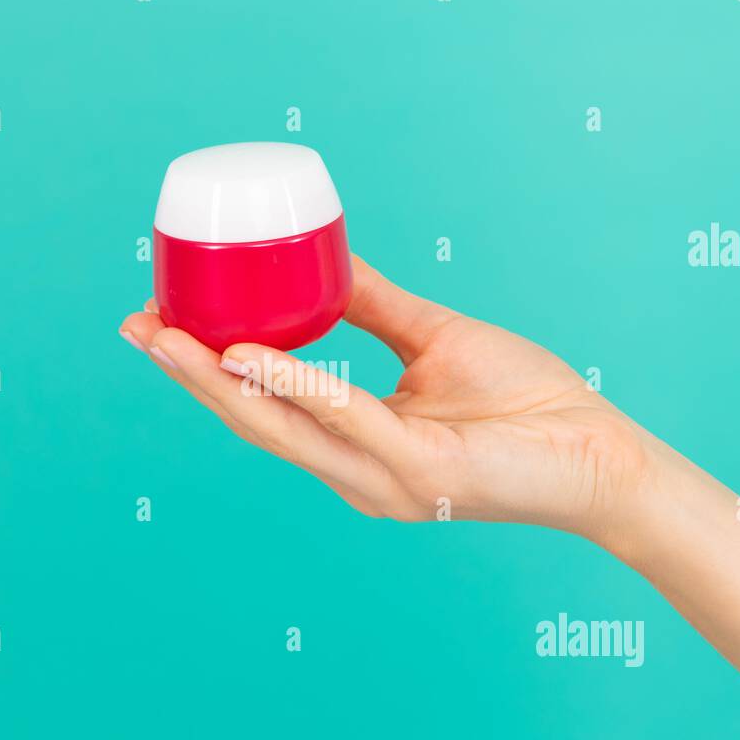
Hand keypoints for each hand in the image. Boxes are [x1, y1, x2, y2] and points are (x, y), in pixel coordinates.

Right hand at [119, 254, 650, 541]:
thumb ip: (376, 307)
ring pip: (282, 427)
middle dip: (189, 375)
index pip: (266, 410)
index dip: (208, 370)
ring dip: (218, 380)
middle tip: (136, 325)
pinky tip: (251, 351)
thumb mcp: (435, 339)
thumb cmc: (528, 404)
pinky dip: (295, 383)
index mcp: (356, 446)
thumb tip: (325, 259)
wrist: (603, 456)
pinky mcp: (420, 473)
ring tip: (166, 335)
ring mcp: (384, 480)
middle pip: (254, 422)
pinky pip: (346, 417)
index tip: (162, 321)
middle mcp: (357, 473)